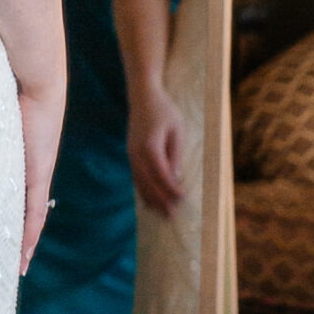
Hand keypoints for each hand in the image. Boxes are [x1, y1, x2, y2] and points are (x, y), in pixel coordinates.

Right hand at [18, 83, 62, 275]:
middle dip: (6, 234)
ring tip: (8, 268)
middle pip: (14, 208)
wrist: (33, 74)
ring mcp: (34, 172)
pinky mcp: (39, 175)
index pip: (2, 190)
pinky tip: (23, 258)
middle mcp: (24, 165)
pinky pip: (34, 213)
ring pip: (25, 216)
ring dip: (17, 242)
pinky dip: (29, 236)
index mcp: (9, 153)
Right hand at [128, 85, 185, 214]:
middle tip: (171, 216)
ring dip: (150, 199)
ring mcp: (131, 154)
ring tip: (161, 214)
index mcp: (150, 146)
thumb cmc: (164, 111)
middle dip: (160, 200)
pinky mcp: (130, 154)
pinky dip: (142, 191)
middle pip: (148, 183)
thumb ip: (174, 154)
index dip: (171, 189)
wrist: (142, 97)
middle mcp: (136, 153)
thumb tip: (175, 177)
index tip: (182, 199)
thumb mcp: (177, 130)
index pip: (161, 174)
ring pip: (139, 182)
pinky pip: (135, 177)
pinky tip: (149, 201)